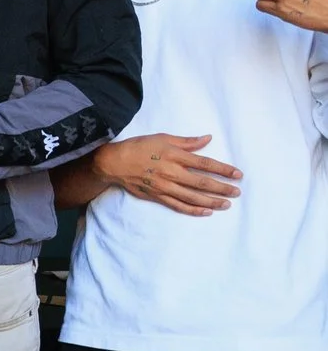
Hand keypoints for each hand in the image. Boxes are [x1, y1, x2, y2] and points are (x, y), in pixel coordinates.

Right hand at [92, 132, 239, 215]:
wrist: (113, 163)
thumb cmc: (137, 147)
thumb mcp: (162, 138)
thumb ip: (187, 141)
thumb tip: (207, 139)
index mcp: (174, 156)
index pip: (205, 163)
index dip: (223, 169)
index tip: (237, 174)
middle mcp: (171, 172)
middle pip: (202, 182)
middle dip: (222, 188)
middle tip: (237, 192)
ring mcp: (164, 187)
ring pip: (193, 197)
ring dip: (212, 201)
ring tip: (227, 204)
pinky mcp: (157, 196)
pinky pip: (178, 205)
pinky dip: (193, 210)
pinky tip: (206, 212)